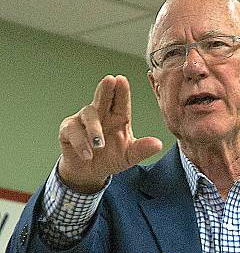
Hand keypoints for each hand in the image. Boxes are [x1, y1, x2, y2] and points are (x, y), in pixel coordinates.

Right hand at [58, 75, 162, 191]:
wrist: (90, 173)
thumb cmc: (111, 158)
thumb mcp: (129, 157)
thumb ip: (141, 150)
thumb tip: (158, 144)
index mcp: (118, 117)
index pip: (121, 101)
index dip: (121, 91)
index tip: (122, 80)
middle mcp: (101, 114)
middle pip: (102, 98)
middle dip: (105, 89)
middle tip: (110, 80)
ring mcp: (83, 120)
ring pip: (88, 115)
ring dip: (94, 129)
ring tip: (99, 145)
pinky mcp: (68, 131)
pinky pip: (72, 132)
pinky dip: (81, 143)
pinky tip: (88, 154)